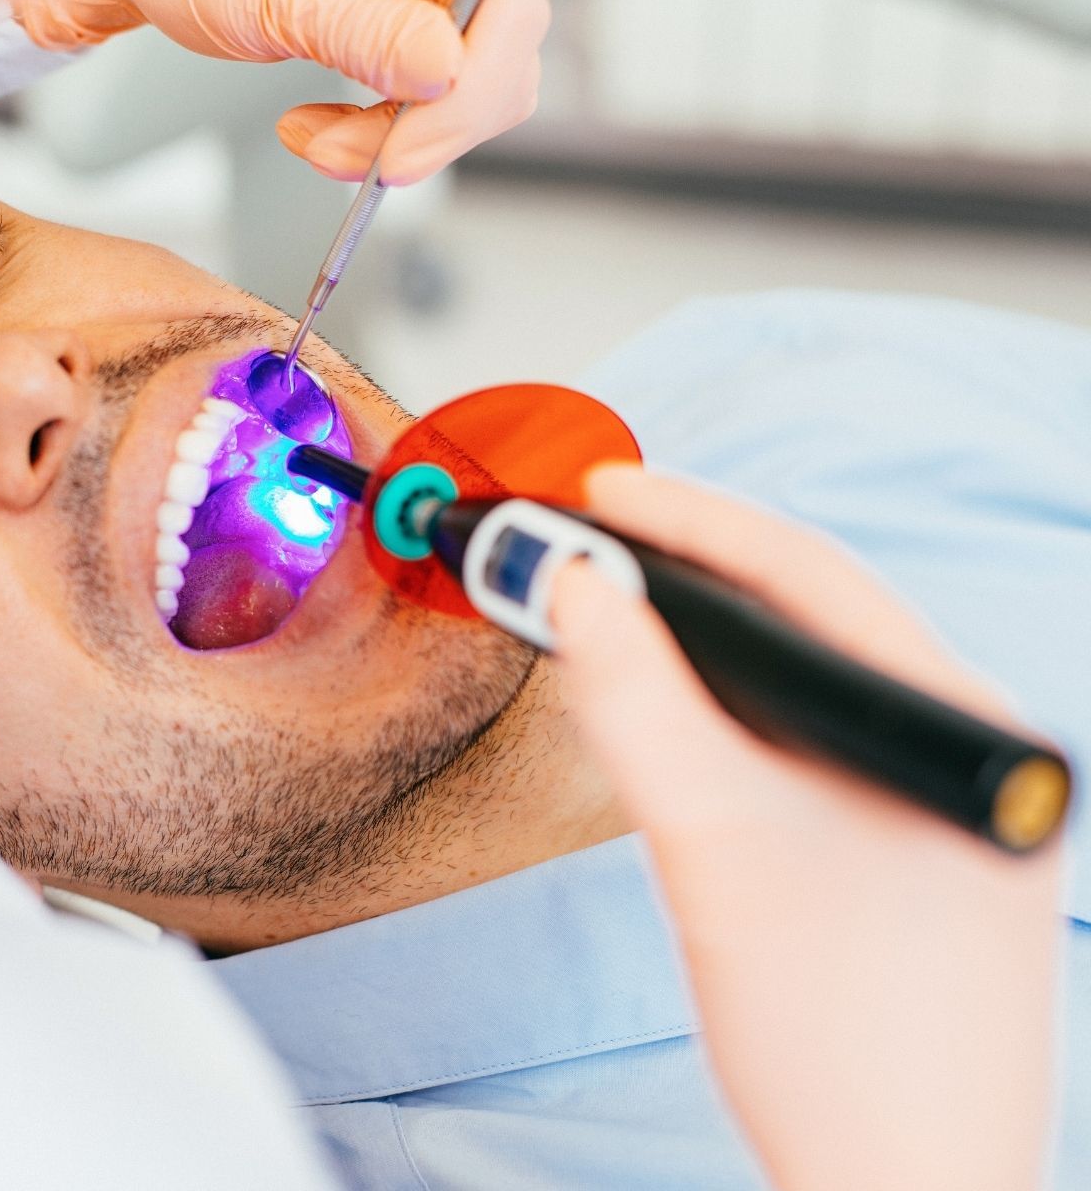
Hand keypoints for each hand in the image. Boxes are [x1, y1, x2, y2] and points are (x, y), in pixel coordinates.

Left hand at [16, 0, 549, 185]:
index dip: (466, 95)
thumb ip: (372, 34)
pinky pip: (428, 98)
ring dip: (391, 140)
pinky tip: (316, 129)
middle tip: (334, 158)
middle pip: (501, 61)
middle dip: (422, 130)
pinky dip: (376, 133)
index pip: (507, 11)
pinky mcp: (408, 22)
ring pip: (466, 94)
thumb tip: (451, 73)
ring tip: (308, 140)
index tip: (398, 156)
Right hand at [550, 465, 1061, 1190]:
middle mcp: (961, 751)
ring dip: (697, 654)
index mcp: (959, 721)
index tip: (592, 490)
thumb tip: (570, 583)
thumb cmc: (837, 1040)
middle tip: (578, 546)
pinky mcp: (903, 860)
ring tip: (605, 619)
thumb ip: (636, 700)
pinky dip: (719, 725)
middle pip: (804, 622)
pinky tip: (664, 724)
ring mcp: (935, 810)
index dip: (688, 521)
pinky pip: (797, 752)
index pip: (811, 574)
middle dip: (683, 581)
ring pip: (795, 690)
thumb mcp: (714, 843)